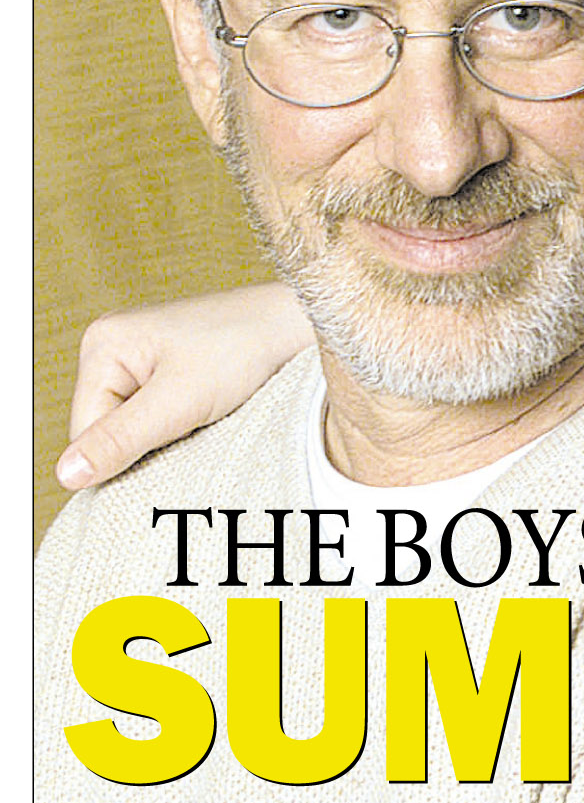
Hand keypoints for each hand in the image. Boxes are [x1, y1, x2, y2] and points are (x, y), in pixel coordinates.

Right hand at [58, 283, 310, 488]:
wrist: (299, 327)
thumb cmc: (246, 347)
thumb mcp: (179, 402)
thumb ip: (121, 439)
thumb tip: (65, 475)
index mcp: (103, 344)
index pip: (84, 431)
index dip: (122, 453)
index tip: (169, 444)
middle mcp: (116, 348)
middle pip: (108, 429)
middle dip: (147, 442)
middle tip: (192, 427)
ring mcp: (144, 359)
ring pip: (137, 428)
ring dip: (167, 435)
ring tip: (204, 416)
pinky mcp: (171, 371)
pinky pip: (160, 417)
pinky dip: (182, 425)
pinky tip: (209, 414)